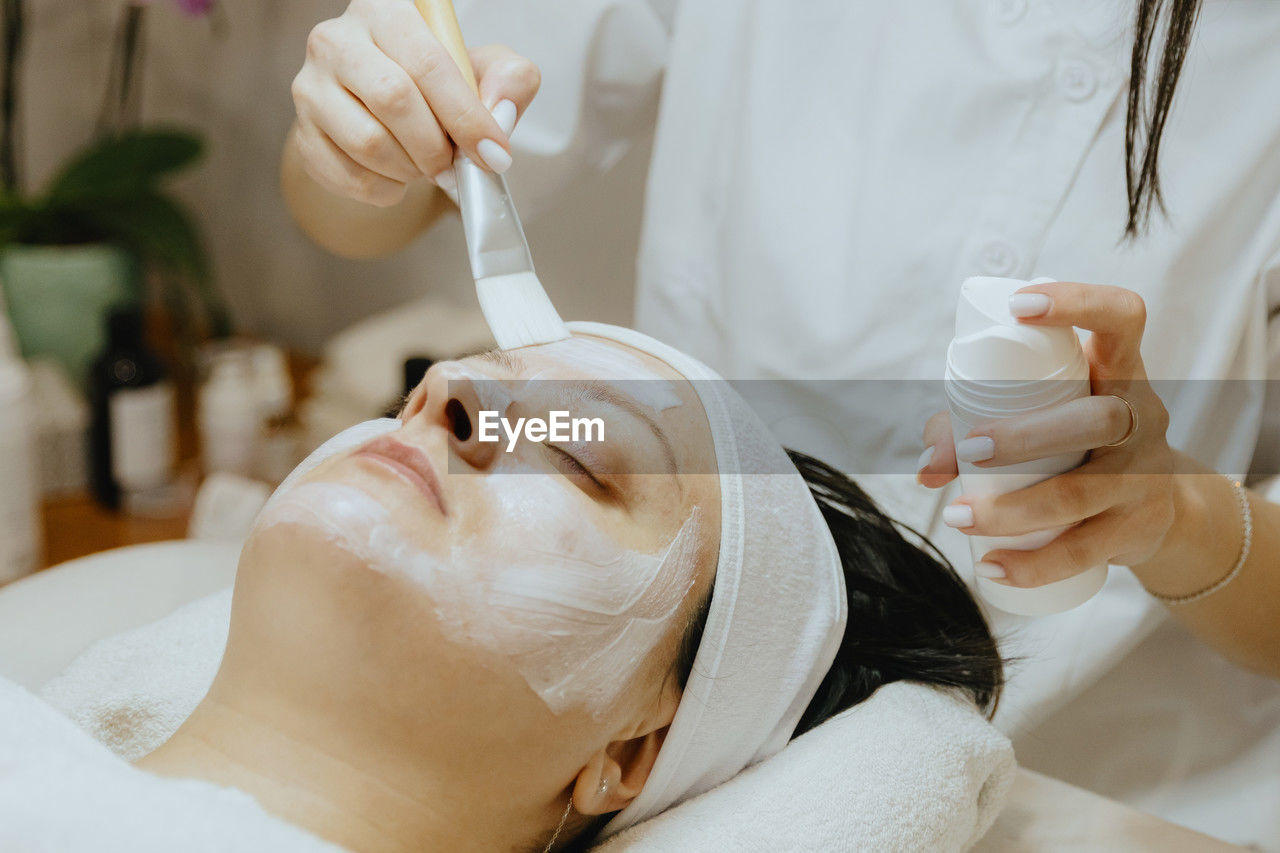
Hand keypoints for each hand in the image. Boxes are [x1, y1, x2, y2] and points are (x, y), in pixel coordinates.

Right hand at [290, 0, 540, 205]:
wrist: (385, 113)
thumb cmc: (439, 86)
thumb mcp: (483, 71)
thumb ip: (509, 79)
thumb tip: (501, 111)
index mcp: (385, 10)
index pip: (427, 63)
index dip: (466, 116)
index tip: (494, 155)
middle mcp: (336, 40)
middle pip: (393, 99)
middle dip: (436, 146)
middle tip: (454, 165)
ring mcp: (310, 87)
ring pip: (367, 142)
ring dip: (411, 169)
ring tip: (424, 166)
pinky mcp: (302, 134)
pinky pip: (348, 176)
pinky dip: (385, 190)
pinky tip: (397, 177)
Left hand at [918, 282, 1176, 587]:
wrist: (1159, 510)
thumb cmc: (1081, 445)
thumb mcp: (1047, 418)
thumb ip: (975, 425)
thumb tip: (926, 465)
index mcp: (1119, 372)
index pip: (1122, 317)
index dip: (1078, 302)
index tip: (1021, 305)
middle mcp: (1141, 417)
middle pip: (1097, 419)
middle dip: (1026, 436)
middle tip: (970, 451)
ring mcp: (1146, 476)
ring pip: (1083, 492)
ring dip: (1012, 510)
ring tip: (957, 517)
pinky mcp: (1139, 528)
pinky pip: (1085, 550)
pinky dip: (1033, 564)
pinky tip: (992, 567)